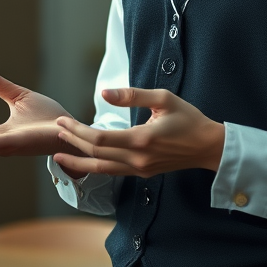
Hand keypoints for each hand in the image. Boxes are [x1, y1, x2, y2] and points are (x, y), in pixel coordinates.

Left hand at [54, 88, 225, 178]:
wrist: (208, 146)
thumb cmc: (188, 119)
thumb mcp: (163, 98)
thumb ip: (132, 95)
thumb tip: (104, 92)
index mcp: (142, 139)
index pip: (99, 138)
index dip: (77, 130)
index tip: (64, 121)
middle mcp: (138, 158)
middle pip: (96, 153)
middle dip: (73, 142)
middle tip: (58, 130)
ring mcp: (140, 169)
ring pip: (102, 168)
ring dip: (79, 160)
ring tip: (59, 153)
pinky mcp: (143, 173)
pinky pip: (113, 171)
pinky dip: (95, 166)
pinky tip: (85, 161)